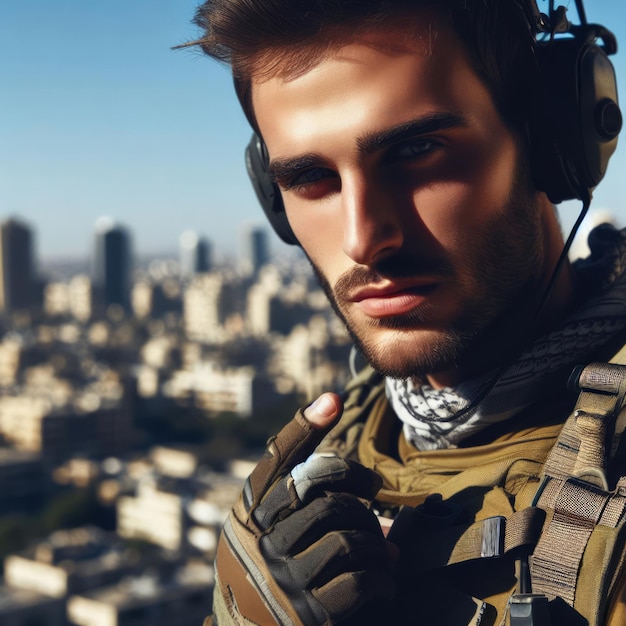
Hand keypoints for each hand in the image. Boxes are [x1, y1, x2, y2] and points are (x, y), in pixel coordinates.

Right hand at [212, 393, 396, 624]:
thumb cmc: (269, 572)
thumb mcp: (265, 533)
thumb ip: (295, 502)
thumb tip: (360, 480)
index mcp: (248, 516)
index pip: (276, 463)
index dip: (304, 428)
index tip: (333, 400)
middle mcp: (260, 543)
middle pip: (326, 498)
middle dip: (359, 495)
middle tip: (373, 495)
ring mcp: (283, 579)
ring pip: (347, 537)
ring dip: (374, 542)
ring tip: (382, 550)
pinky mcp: (309, 616)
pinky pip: (359, 580)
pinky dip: (381, 579)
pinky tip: (383, 582)